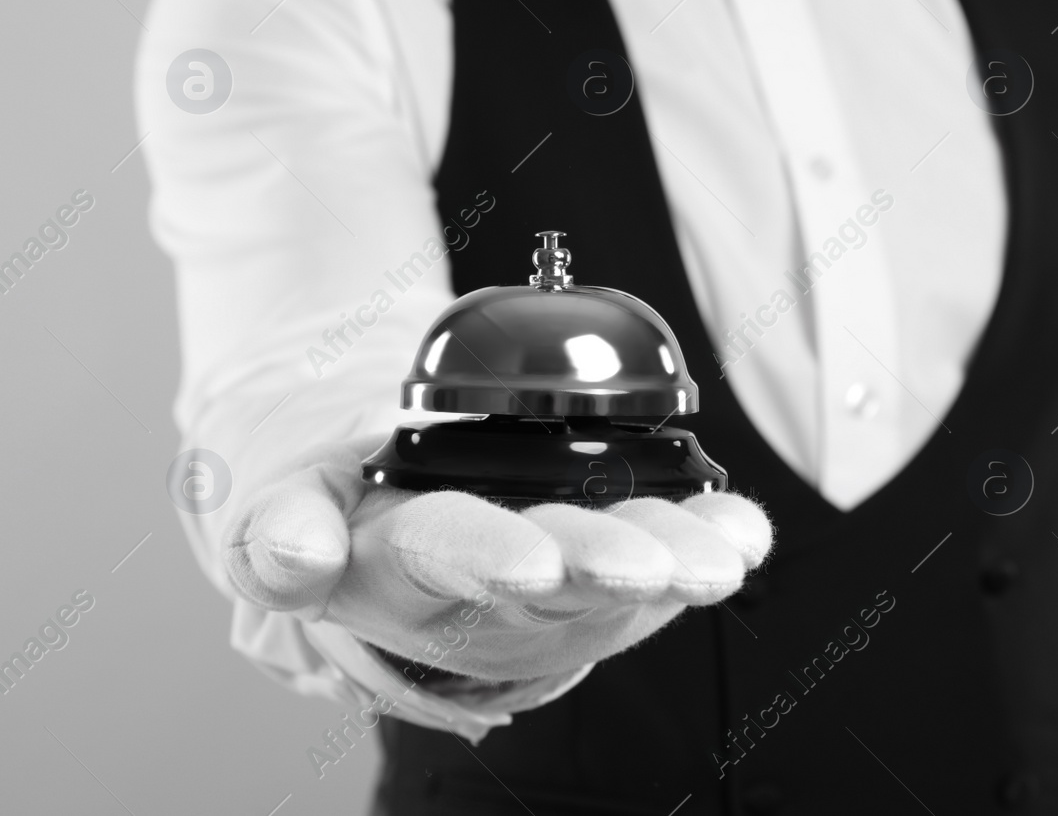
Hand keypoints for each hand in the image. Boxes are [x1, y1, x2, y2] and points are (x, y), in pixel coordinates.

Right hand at [221, 434, 771, 681]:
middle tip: (650, 564)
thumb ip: (278, 528)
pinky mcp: (602, 581)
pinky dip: (709, 541)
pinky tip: (746, 533)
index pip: (437, 558)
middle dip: (601, 567)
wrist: (379, 509)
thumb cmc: (338, 496)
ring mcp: (551, 593)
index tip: (531, 562)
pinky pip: (663, 562)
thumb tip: (300, 560)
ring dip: (673, 562)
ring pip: (617, 577)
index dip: (485, 559)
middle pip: (547, 579)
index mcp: (392, 569)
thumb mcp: (278, 499)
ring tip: (722, 555)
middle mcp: (481, 595)